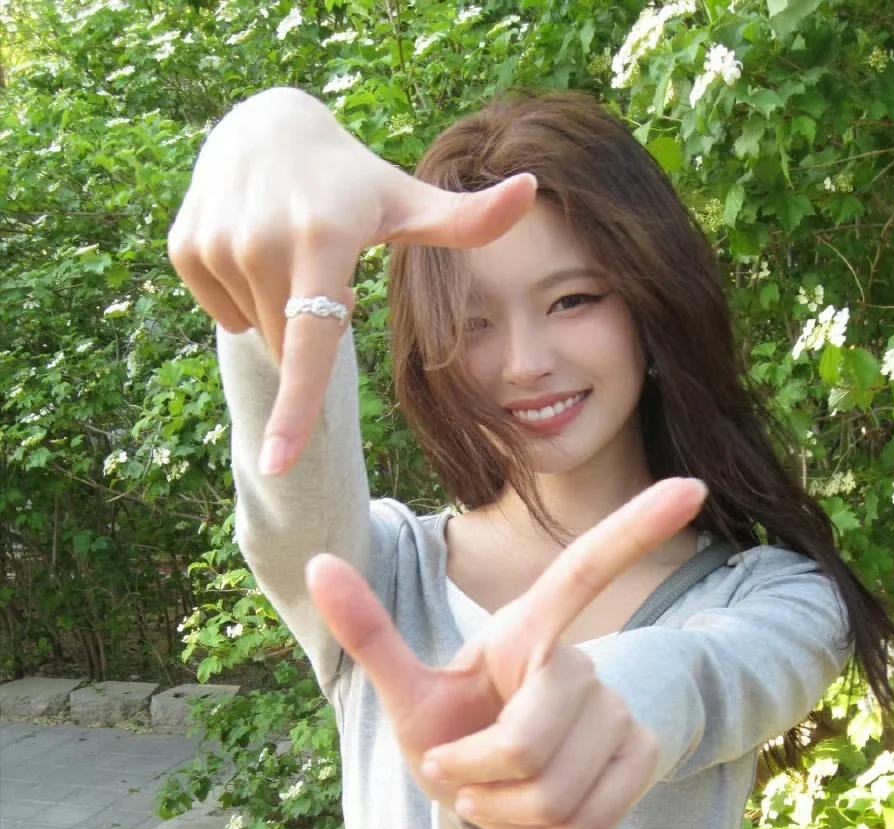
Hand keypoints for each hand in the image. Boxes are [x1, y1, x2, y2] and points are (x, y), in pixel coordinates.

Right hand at [166, 87, 536, 474]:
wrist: (266, 126)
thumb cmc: (352, 180)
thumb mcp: (406, 202)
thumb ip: (466, 219)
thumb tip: (534, 192)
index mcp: (324, 240)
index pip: (312, 343)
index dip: (297, 410)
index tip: (278, 463)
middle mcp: (263, 241)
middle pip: (290, 348)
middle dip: (311, 329)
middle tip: (322, 268)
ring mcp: (217, 242)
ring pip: (255, 331)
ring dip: (277, 312)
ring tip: (288, 250)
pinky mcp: (186, 245)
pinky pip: (220, 311)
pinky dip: (240, 296)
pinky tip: (252, 245)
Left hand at [304, 477, 708, 828]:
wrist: (493, 792)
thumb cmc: (453, 729)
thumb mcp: (409, 691)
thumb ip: (370, 632)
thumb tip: (315, 561)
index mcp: (527, 633)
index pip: (583, 575)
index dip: (634, 529)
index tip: (692, 485)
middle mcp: (581, 664)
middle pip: (530, 740)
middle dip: (476, 775)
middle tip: (459, 775)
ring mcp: (617, 715)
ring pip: (558, 793)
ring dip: (501, 816)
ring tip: (488, 800)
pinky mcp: (639, 763)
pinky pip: (592, 824)